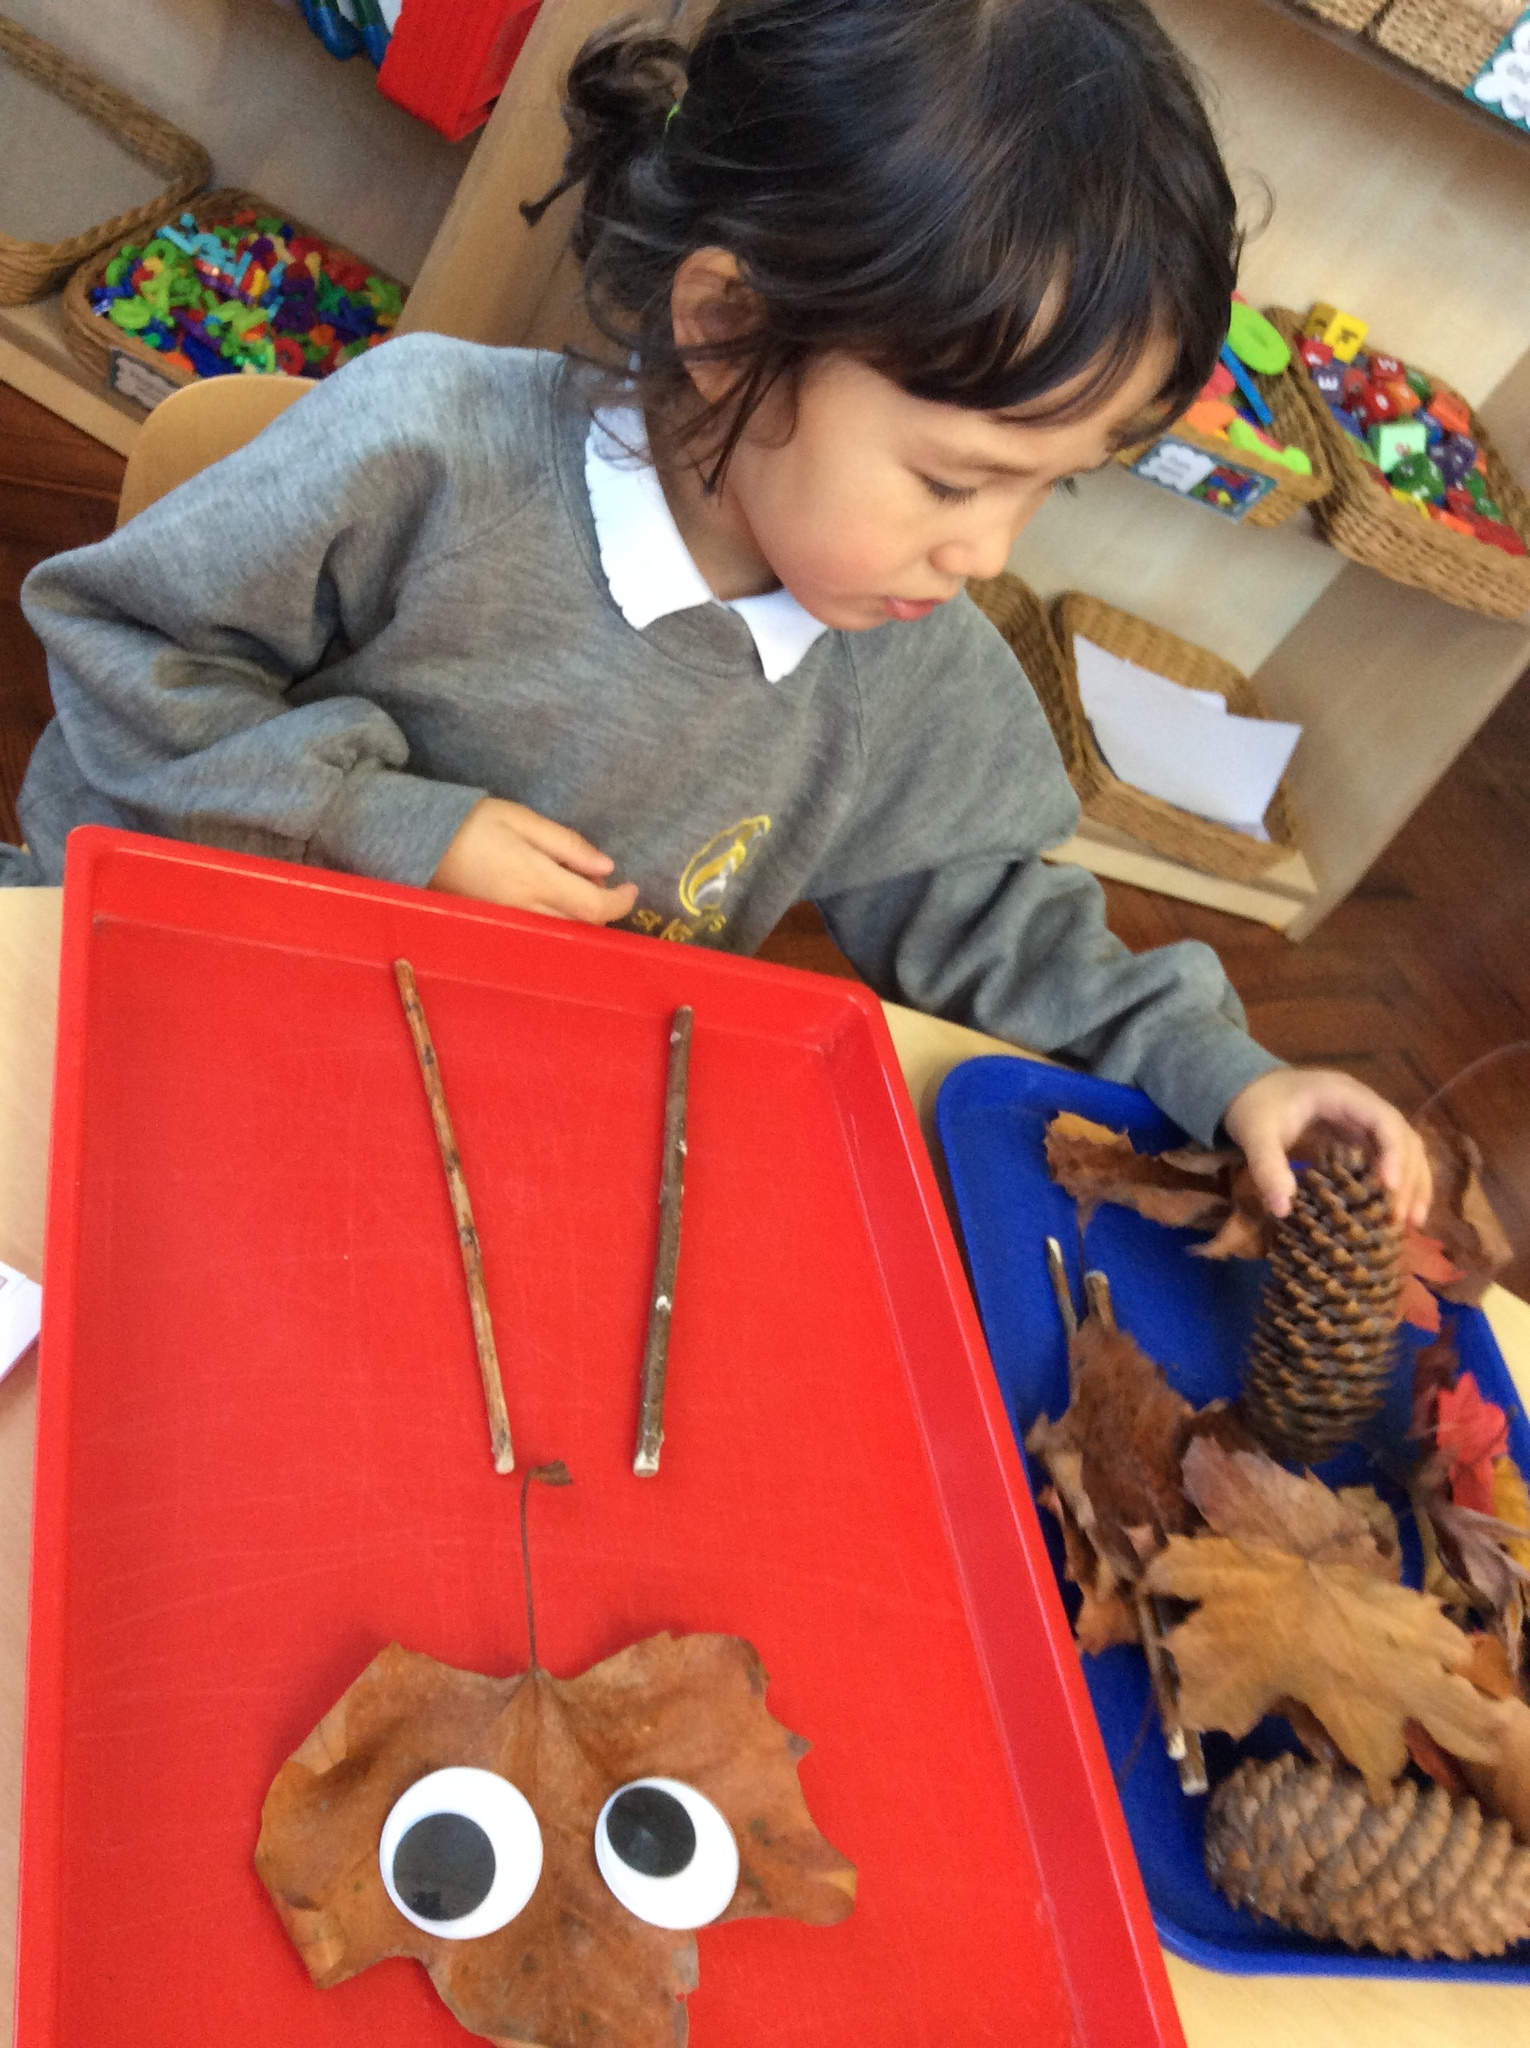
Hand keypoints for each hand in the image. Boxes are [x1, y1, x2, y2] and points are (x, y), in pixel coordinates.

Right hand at [430, 799, 638, 924]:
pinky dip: (559, 919)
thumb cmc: (473, 824)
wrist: (419, 843)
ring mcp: (511, 922)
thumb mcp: (523, 820)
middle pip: (582, 925)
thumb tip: (606, 868)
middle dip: (603, 907)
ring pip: (563, 931)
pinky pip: (542, 931)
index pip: (594, 907)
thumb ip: (567, 845)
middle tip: (602, 881)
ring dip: (581, 915)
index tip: (631, 887)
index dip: (620, 902)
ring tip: (577, 886)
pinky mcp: (500, 926)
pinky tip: (553, 898)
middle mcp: (526, 910)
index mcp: (536, 880)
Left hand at [1223, 1067, 1431, 1227]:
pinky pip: (1389, 1159)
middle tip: (1401, 1218)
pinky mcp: (1360, 1137)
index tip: (1390, 1188)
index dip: (1394, 1153)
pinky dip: (1398, 1185)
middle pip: (1403, 1137)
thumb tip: (1282, 1209)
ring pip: (1405, 1149)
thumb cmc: (1254, 1107)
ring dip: (1413, 1184)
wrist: (1247, 1089)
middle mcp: (1363, 1105)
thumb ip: (1267, 1166)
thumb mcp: (1254, 1134)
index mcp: (1343, 1094)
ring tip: (1411, 1223)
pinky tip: (1396, 1214)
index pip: (1384, 1120)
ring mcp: (1365, 1121)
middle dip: (1409, 1177)